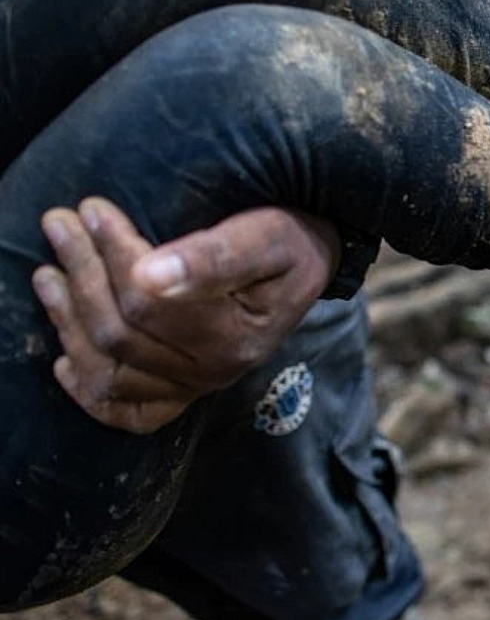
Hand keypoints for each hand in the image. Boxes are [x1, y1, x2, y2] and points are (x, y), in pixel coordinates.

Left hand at [31, 198, 339, 433]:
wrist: (311, 264)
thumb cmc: (289, 242)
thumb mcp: (267, 237)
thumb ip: (214, 256)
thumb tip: (148, 275)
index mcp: (235, 336)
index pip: (147, 302)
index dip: (111, 253)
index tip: (91, 207)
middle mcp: (215, 372)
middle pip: (120, 334)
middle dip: (82, 275)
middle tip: (59, 224)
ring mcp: (197, 388)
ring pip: (110, 370)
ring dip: (68, 323)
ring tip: (48, 275)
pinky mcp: (184, 393)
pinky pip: (127, 412)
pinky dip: (89, 392)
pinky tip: (64, 360)